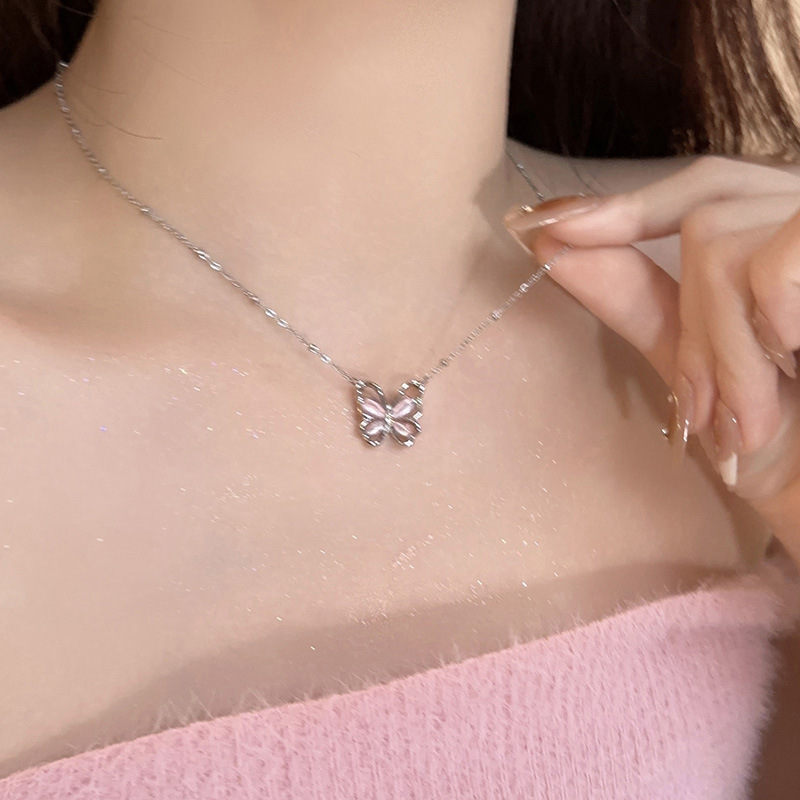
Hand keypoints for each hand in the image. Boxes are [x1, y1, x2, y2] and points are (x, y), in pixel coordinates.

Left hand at [502, 156, 799, 552]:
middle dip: (694, 323)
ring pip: (730, 252)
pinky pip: (776, 267)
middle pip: (707, 221)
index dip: (631, 206)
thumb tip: (553, 244)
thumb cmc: (784, 431)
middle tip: (709, 409)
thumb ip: (639, 299)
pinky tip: (794, 361)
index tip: (550, 230)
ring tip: (757, 418)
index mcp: (784, 228)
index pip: (706, 187)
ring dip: (730, 353)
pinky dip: (768, 325)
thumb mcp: (702, 363)